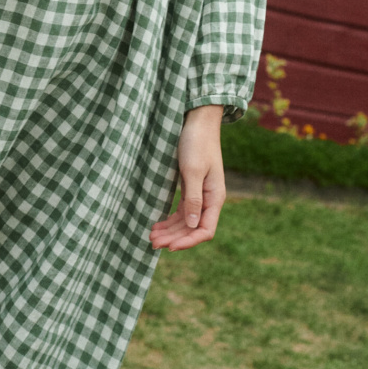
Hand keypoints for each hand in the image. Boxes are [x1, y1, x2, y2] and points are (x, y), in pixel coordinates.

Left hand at [149, 105, 225, 251]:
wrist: (197, 121)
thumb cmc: (197, 142)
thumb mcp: (192, 170)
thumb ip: (193, 199)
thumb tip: (193, 226)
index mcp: (215, 197)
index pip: (205, 230)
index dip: (189, 241)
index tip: (170, 247)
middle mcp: (210, 199)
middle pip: (193, 228)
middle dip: (174, 238)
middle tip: (152, 242)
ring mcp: (201, 194)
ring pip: (186, 221)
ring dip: (170, 230)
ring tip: (151, 237)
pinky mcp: (191, 187)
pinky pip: (182, 210)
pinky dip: (170, 219)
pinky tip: (158, 224)